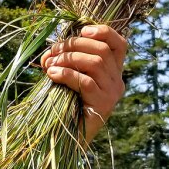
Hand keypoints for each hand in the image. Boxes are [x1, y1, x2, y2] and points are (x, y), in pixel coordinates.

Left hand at [40, 24, 126, 141]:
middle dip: (73, 45)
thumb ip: (66, 61)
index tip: (82, 30)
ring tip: (49, 65)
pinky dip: (66, 74)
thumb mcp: (69, 77)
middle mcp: (117, 81)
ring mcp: (112, 94)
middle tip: (52, 52)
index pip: (119, 44)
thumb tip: (51, 51)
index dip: (103, 31)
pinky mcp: (103, 105)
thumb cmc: (67, 105)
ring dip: (68, 59)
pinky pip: (86, 81)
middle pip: (102, 50)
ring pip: (95, 63)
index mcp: (113, 72)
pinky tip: (52, 75)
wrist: (68, 139)